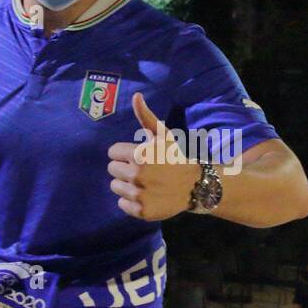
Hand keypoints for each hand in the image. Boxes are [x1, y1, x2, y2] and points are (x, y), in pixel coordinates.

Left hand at [106, 92, 199, 220]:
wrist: (195, 185)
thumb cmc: (174, 157)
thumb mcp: (162, 135)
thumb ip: (145, 116)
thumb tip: (136, 95)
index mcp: (139, 154)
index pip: (112, 153)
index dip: (125, 153)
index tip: (140, 156)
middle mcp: (138, 175)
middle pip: (111, 170)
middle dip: (124, 169)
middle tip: (143, 170)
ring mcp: (139, 195)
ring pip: (116, 187)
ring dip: (127, 185)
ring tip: (145, 183)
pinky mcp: (142, 211)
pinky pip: (122, 204)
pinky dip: (132, 202)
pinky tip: (147, 196)